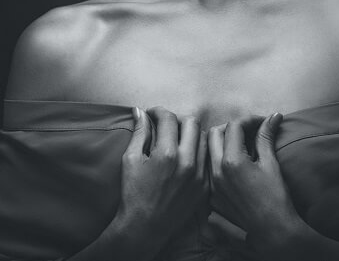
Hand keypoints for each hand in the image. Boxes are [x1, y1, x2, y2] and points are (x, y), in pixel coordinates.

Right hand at [112, 106, 208, 258]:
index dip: (158, 111)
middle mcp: (187, 162)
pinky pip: (207, 158)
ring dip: (191, 133)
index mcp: (167, 153)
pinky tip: (186, 155)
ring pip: (204, 138)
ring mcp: (199, 175)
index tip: (152, 114)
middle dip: (177, 119)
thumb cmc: (133, 193)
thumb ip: (139, 132)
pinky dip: (198, 151)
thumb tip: (140, 111)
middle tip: (166, 125)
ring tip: (177, 139)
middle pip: (192, 122)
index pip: (169, 118)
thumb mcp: (130, 159)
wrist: (144, 227)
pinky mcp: (205, 186)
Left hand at [208, 113, 303, 258]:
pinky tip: (234, 165)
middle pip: (215, 133)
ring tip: (240, 146)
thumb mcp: (271, 164)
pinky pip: (208, 170)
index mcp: (232, 161)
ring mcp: (212, 185)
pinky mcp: (211, 197)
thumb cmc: (276, 199)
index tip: (262, 122)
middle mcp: (217, 171)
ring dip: (222, 143)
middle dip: (232, 128)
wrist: (273, 234)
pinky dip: (218, 160)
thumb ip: (266, 137)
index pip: (234, 126)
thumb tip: (274, 116)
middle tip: (249, 132)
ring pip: (208, 151)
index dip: (250, 120)